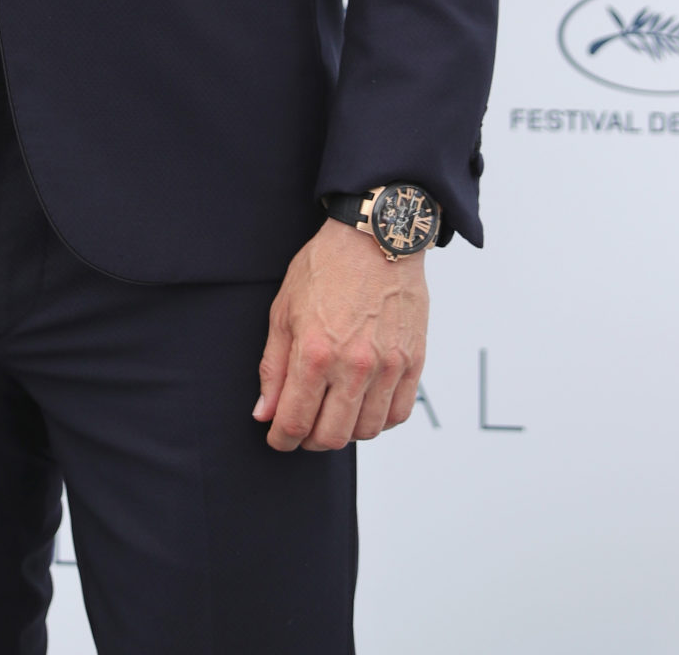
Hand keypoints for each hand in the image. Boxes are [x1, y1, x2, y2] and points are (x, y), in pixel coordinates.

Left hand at [254, 219, 427, 450]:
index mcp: (315, 353)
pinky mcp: (414, 361)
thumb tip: (265, 412)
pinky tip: (364, 405)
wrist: (375, 237)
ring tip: (333, 413)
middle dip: (310, 441)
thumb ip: (274, 367)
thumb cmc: (326, 266)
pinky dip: (379, 420)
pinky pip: (397, 413)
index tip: (278, 438)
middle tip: (303, 428)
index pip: (295, 422)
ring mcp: (388, 366)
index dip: (282, 439)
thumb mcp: (284, 310)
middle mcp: (354, 366)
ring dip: (345, 431)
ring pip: (366, 431)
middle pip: (332, 436)